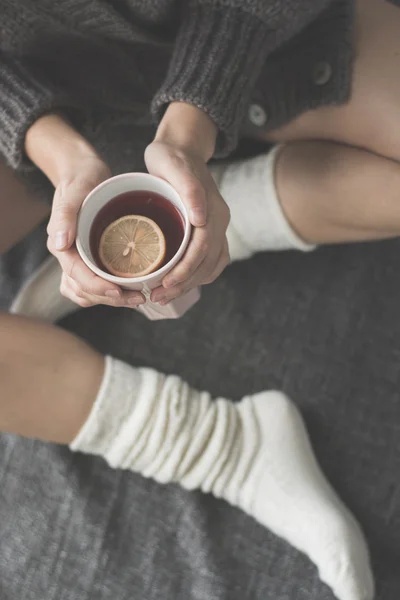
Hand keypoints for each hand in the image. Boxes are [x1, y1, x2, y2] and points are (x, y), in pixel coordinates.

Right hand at [26, 114, 144, 308]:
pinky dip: (110, 292)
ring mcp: (79, 260)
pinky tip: (131, 290)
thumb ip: (65, 215)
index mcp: (61, 245)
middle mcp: (67, 256)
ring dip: (111, 300)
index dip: (98, 287)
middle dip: (111, 298)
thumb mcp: (76, 190)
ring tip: (138, 297)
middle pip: (85, 290)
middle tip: (140, 297)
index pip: (77, 276)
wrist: (84, 172)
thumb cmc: (81, 177)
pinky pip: (96, 285)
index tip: (120, 292)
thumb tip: (59, 244)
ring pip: (89, 293)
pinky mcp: (90, 259)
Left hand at [145, 104, 229, 303]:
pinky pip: (210, 262)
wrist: (181, 148)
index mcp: (214, 211)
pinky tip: (176, 285)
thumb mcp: (173, 164)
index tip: (164, 285)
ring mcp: (216, 229)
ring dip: (189, 285)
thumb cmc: (171, 157)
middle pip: (207, 264)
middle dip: (183, 284)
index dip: (185, 271)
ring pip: (210, 267)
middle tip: (156, 298)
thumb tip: (201, 219)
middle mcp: (219, 222)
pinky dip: (196, 277)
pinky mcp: (209, 233)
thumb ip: (189, 188)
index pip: (202, 249)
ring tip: (162, 296)